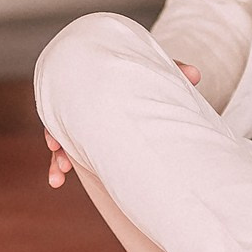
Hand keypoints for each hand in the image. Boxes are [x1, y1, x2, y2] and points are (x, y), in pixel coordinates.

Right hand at [45, 60, 197, 187]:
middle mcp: (83, 101)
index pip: (70, 96)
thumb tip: (195, 75)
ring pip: (65, 139)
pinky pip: (74, 149)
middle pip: (61, 119)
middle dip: (56, 140)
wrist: (141, 72)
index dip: (62, 115)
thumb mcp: (155, 69)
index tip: (56, 135)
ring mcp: (85, 119)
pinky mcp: (91, 134)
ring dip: (58, 159)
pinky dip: (64, 164)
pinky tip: (57, 182)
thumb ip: (172, 70)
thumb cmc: (145, 70)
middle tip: (59, 157)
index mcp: (92, 82)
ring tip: (56, 179)